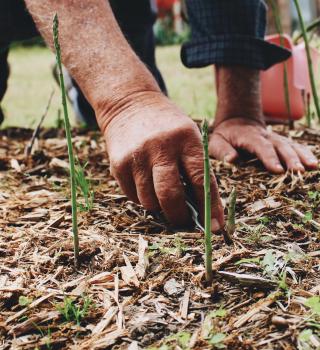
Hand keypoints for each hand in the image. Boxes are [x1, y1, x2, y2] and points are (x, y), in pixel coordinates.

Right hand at [103, 92, 224, 230]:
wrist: (130, 104)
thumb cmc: (167, 126)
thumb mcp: (188, 136)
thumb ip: (195, 168)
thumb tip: (204, 209)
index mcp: (186, 139)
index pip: (200, 180)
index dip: (210, 207)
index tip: (215, 228)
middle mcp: (160, 147)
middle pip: (170, 196)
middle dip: (179, 217)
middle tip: (184, 221)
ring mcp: (137, 156)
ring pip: (150, 202)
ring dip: (159, 206)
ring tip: (162, 194)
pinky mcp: (118, 164)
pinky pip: (133, 196)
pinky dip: (143, 198)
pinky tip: (146, 183)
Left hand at [209, 117, 317, 172]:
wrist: (237, 121)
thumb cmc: (224, 137)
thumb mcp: (216, 142)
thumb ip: (222, 151)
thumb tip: (232, 160)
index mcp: (249, 137)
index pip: (261, 147)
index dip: (269, 158)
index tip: (278, 169)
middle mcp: (266, 136)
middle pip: (280, 146)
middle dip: (290, 158)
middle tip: (298, 171)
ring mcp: (275, 138)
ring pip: (291, 145)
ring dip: (302, 155)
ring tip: (313, 167)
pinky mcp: (281, 142)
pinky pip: (295, 146)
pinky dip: (305, 153)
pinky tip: (314, 163)